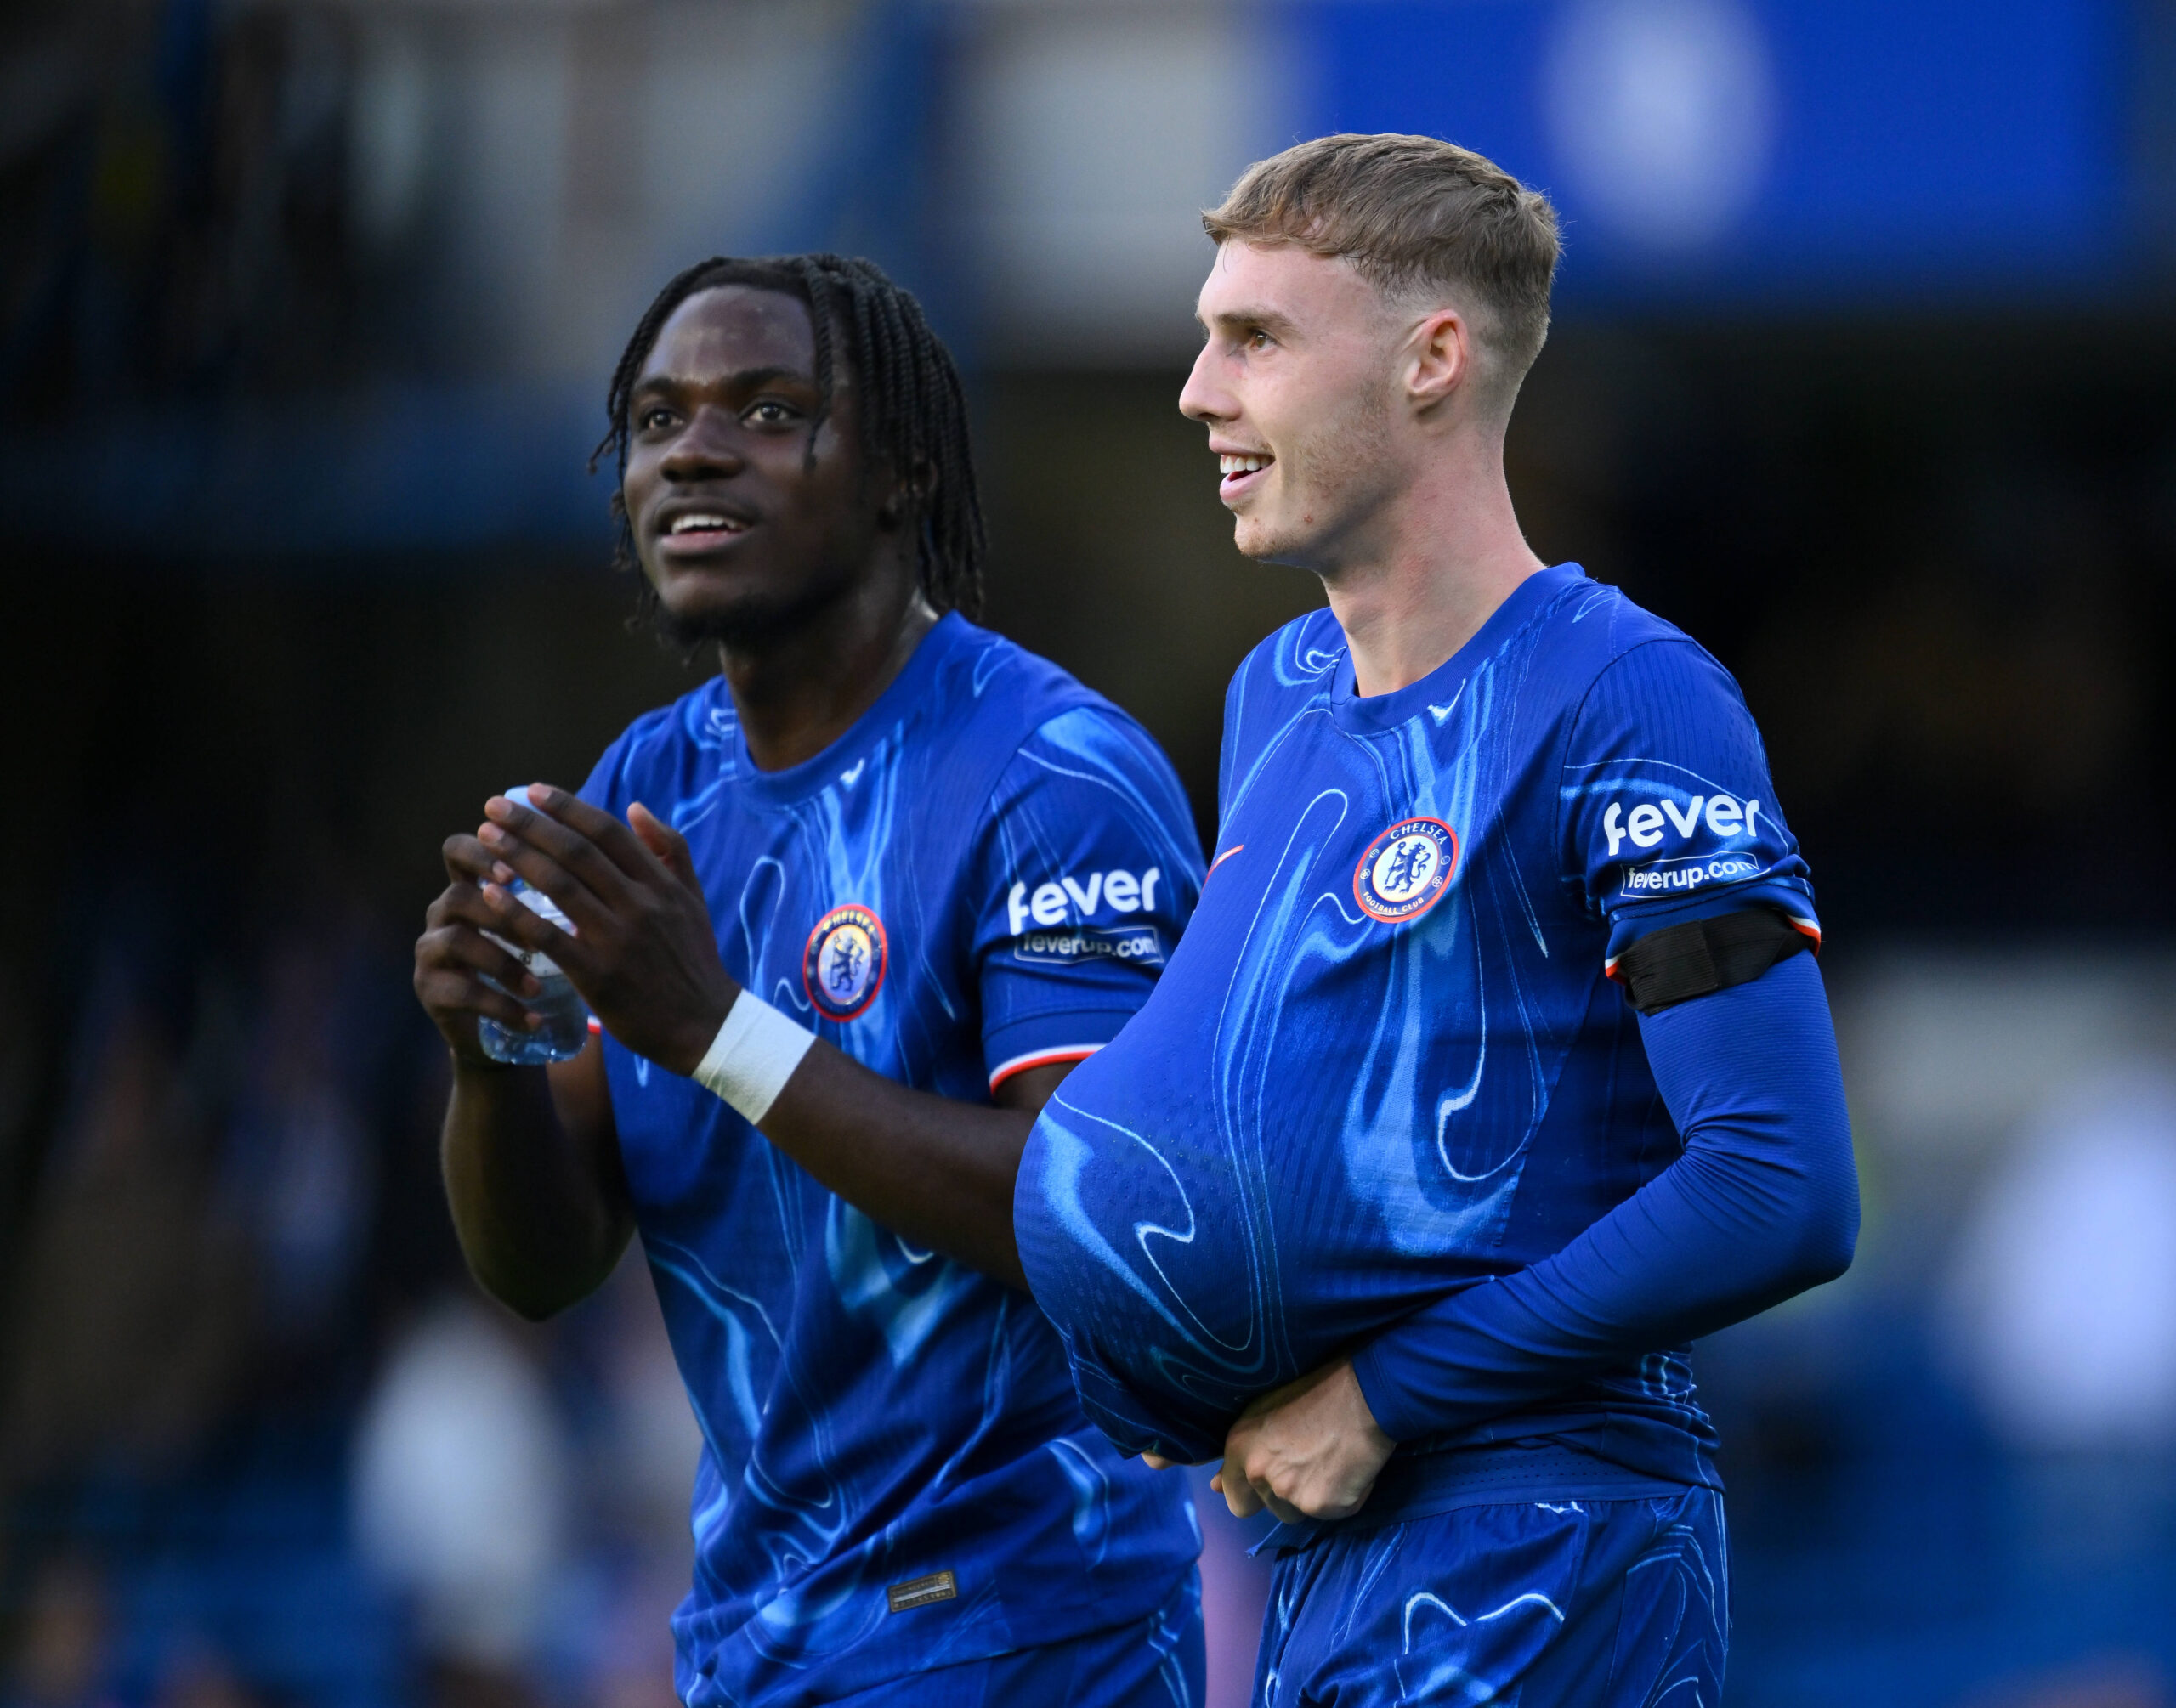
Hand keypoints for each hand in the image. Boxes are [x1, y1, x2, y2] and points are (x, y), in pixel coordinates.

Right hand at [413, 831, 549, 1067]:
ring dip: (503, 964)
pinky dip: (501, 1006)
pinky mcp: (429, 989)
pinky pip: (462, 993)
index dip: (481, 855)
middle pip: (458, 896)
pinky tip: (533, 1019)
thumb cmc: (526, 956)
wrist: (500, 1018)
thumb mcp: (537, 921)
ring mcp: (430, 951)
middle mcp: (442, 912)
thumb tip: (600, 853)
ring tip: (538, 986)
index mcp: (469, 885)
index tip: (515, 873)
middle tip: (536, 936)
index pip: (458, 851)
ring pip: (458, 941)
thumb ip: (553, 888)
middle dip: (500, 913)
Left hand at [471, 784, 740, 1074]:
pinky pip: (549, 936)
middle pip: (576, 852)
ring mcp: (618, 939)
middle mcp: (640, 904)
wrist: (706, 1026)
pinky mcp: (598, 975)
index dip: (567, 807)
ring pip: (559, 886)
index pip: (608, 832)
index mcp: (661, 883)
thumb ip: (670, 850)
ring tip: (486, 838)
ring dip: (517, 856)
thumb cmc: (694, 960)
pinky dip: (517, 912)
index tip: (533, 791)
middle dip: (531, 824)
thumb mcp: (693, 899)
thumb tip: (635, 808)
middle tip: (494, 807)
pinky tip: (491, 892)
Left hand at [1213, 1358, 1395, 1523]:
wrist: (1364, 1395)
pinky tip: (1348, 1470)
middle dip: (1281, 1497)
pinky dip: (1339, 1499)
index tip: (1271, 1476)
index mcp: (1240, 1448)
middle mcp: (1259, 1474)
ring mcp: (1291, 1494)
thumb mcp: (1266, 1411)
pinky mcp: (1323, 1506)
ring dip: (1309, 1498)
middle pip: (1267, 1509)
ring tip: (1328, 1463)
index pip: (1234, 1496)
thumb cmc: (1316, 1392)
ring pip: (1296, 1514)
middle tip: (1304, 1468)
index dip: (1251, 1491)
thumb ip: (1241, 1454)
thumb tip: (1215, 1486)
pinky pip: (1329, 1512)